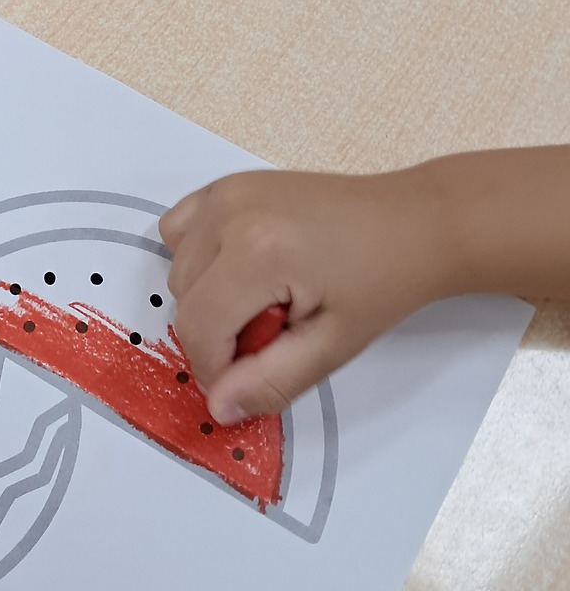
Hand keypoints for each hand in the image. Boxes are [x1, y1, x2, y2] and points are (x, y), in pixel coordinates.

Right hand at [159, 167, 449, 422]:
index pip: (197, 328)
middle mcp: (232, 212)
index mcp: (257, 252)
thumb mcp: (332, 346)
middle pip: (183, 299)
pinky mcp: (228, 184)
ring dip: (209, 296)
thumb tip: (220, 406)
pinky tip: (241, 268)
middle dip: (219, 330)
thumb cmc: (384, 278)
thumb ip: (270, 382)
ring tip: (267, 295)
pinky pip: (179, 231)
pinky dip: (198, 257)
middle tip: (278, 326)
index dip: (215, 368)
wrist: (413, 223)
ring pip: (178, 268)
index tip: (246, 378)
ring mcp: (227, 192)